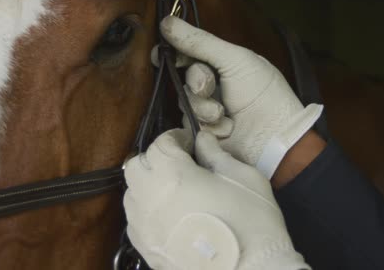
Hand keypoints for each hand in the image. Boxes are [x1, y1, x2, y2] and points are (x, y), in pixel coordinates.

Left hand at [124, 129, 308, 269]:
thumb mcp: (243, 178)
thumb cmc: (251, 224)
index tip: (190, 142)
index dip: (176, 137)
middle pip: (137, 164)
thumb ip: (217, 154)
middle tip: (178, 162)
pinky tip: (168, 214)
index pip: (161, 143)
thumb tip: (203, 140)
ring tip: (172, 189)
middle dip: (155, 158)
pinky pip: (135, 220)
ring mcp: (143, 224)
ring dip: (147, 184)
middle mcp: (149, 196)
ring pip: (131, 192)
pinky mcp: (144, 246)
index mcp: (172, 173)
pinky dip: (146, 210)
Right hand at [161, 16, 322, 177]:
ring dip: (203, 107)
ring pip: (184, 102)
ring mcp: (206, 109)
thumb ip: (199, 42)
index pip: (187, 52)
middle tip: (209, 86)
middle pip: (183, 76)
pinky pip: (188, 124)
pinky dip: (207, 126)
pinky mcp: (202, 133)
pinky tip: (226, 128)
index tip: (161, 54)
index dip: (171, 52)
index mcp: (221, 63)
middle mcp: (211, 84)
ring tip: (223, 114)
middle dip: (196, 81)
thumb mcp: (235, 60)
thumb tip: (166, 22)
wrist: (274, 138)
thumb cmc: (264, 94)